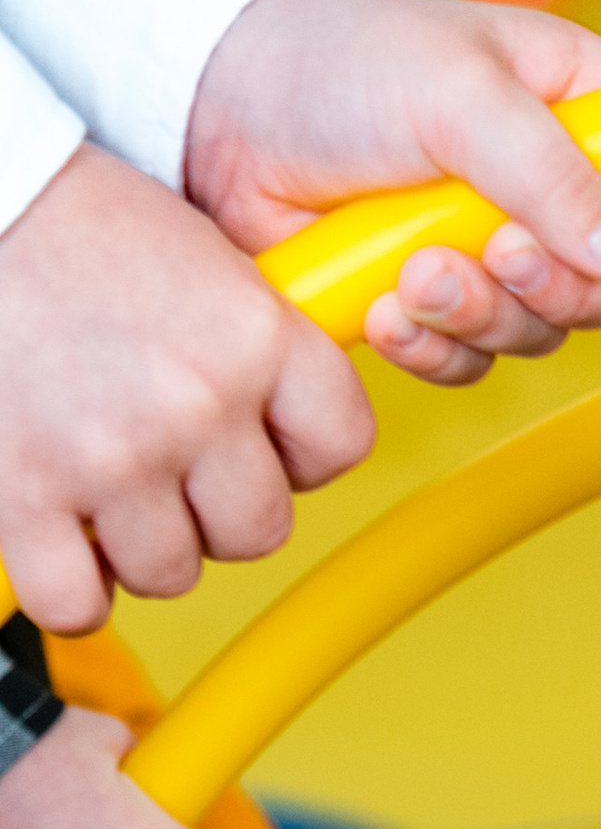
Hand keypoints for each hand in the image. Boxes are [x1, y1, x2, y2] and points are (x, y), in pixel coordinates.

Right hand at [0, 152, 371, 630]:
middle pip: (259, 532)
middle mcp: (195, 401)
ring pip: (172, 574)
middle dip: (216, 510)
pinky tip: (58, 536)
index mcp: (253, 333)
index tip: (260, 442)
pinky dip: (70, 588)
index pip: (341, 445)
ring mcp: (114, 457)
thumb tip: (295, 422)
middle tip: (166, 462)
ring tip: (101, 478)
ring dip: (139, 544)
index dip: (300, 455)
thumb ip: (259, 344)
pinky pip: (77, 603)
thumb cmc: (71, 225)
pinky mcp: (27, 493)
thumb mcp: (203, 257)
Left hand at [187, 0, 600, 388]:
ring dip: (481, 315)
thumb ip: (550, 170)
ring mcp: (496, 251)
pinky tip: (385, 303)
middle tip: (496, 250)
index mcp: (582, 108)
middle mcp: (552, 187)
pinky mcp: (439, 305)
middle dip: (558, 286)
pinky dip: (431, 347)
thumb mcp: (455, 91)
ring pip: (545, 333)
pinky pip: (473, 365)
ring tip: (413, 268)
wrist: (215, 108)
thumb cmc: (335, 61)